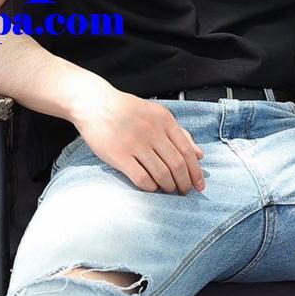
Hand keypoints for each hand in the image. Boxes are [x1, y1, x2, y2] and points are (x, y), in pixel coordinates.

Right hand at [72, 83, 205, 194]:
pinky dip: (151, 187)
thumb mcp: (157, 114)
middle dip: (184, 183)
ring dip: (169, 186)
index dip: (195, 171)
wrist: (95, 104)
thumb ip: (180, 133)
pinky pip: (142, 178)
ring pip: (162, 174)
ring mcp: (135, 144)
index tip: (199, 184)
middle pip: (177, 165)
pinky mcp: (119, 156)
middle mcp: (152, 132)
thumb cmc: (127, 110)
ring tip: (169, 189)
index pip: (187, 150)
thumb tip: (200, 155)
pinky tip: (152, 187)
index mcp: (164, 120)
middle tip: (185, 191)